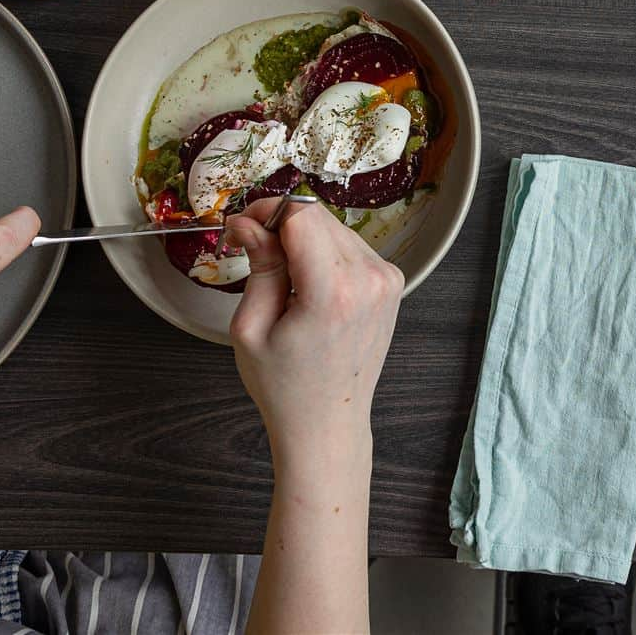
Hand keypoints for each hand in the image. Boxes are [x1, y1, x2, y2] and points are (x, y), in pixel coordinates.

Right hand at [227, 198, 401, 461]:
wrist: (327, 422)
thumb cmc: (284, 386)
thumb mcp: (251, 327)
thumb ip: (258, 265)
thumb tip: (248, 221)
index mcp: (334, 292)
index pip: (302, 216)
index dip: (267, 211)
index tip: (244, 226)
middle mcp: (369, 279)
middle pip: (319, 217)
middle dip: (281, 224)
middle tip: (253, 249)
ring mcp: (387, 280)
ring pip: (335, 228)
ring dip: (304, 239)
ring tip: (282, 278)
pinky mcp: (391, 283)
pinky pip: (351, 247)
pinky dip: (325, 254)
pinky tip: (309, 286)